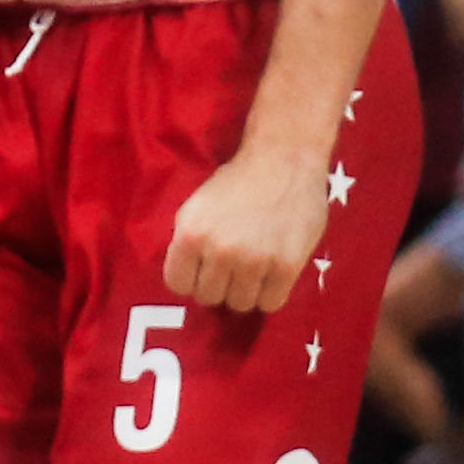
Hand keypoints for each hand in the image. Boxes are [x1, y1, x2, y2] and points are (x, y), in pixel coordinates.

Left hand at [161, 137, 336, 315]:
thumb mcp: (197, 207)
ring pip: (240, 304)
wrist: (284, 158)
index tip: (203, 268)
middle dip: (219, 284)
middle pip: (209, 297)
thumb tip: (188, 281)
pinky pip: (270, 303)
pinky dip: (271, 293)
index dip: (191, 278)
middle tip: (232, 265)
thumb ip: (188, 243)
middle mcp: (220, 250)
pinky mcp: (286, 266)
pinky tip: (272, 272)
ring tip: (254, 267)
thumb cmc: (238, 180)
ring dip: (245, 290)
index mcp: (191, 233)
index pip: (178, 284)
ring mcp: (254, 260)